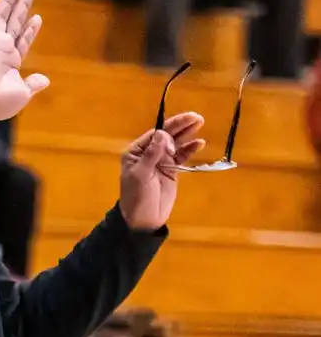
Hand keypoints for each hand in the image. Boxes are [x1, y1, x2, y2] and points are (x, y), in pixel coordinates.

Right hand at [0, 0, 48, 127]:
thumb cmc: (1, 101)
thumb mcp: (22, 94)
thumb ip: (32, 84)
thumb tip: (45, 80)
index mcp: (12, 63)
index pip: (23, 42)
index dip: (29, 30)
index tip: (37, 18)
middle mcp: (4, 50)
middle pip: (15, 24)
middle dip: (22, 9)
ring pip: (4, 16)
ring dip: (10, 2)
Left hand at [119, 112, 204, 230]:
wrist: (143, 219)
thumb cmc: (137, 197)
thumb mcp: (141, 175)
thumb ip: (152, 154)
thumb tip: (163, 133)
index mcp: (136, 152)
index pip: (153, 135)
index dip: (166, 132)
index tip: (174, 139)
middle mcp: (148, 153)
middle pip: (166, 135)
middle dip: (180, 125)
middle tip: (196, 117)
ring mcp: (160, 161)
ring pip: (175, 143)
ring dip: (187, 134)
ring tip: (200, 122)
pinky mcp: (171, 170)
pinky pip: (181, 156)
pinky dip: (189, 149)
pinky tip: (199, 143)